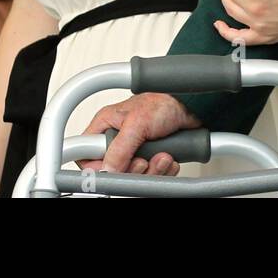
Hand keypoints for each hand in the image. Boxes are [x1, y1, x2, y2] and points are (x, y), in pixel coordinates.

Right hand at [80, 92, 202, 175]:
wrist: (192, 106)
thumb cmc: (165, 102)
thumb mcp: (138, 123)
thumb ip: (120, 148)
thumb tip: (107, 170)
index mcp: (107, 125)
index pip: (85, 153)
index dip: (95, 166)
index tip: (110, 170)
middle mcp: (119, 138)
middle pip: (112, 170)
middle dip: (131, 170)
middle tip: (143, 161)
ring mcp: (136, 149)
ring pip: (134, 175)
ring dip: (151, 171)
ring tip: (162, 156)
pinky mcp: (152, 156)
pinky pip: (152, 175)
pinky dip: (163, 171)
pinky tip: (169, 158)